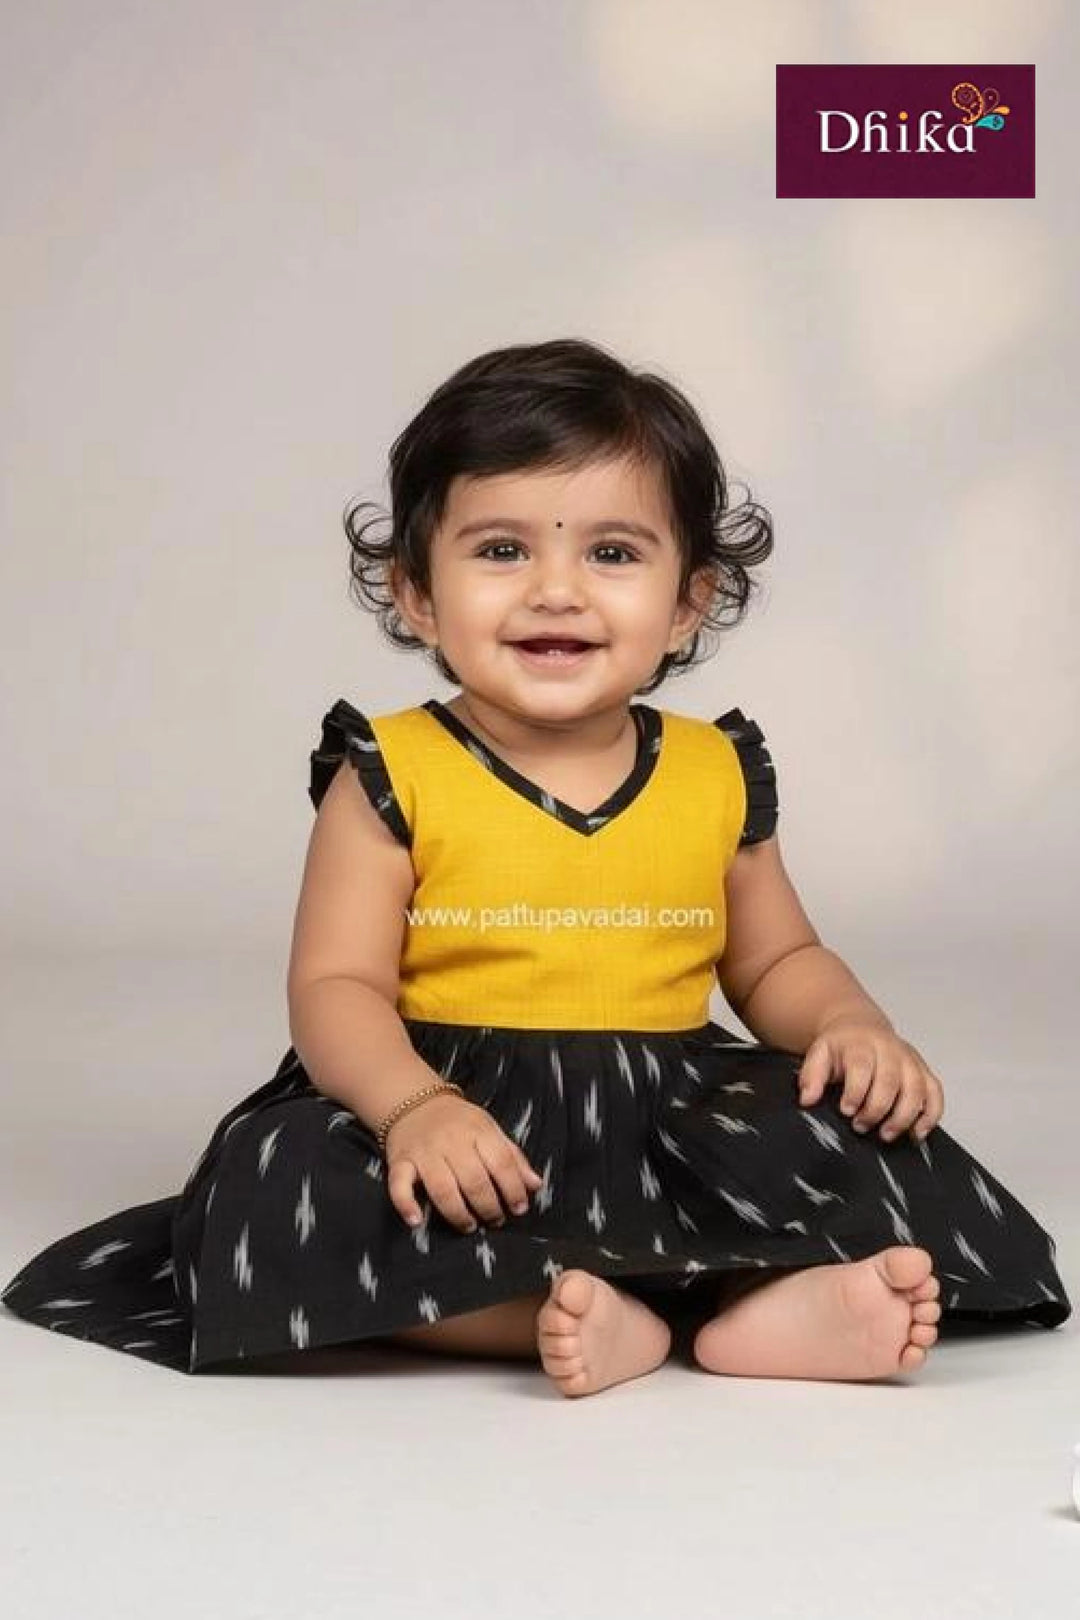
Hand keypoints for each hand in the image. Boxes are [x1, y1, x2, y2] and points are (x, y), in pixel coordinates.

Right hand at [384, 1091, 544, 1233]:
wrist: (415, 1103)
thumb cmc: (459, 1123)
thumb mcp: (489, 1131)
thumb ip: (512, 1157)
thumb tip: (535, 1185)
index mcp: (478, 1130)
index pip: (500, 1162)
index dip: (513, 1189)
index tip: (519, 1208)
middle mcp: (451, 1140)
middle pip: (473, 1180)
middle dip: (488, 1207)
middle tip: (495, 1220)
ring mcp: (424, 1151)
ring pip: (442, 1188)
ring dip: (458, 1213)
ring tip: (469, 1226)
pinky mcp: (400, 1161)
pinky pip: (398, 1184)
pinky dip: (406, 1204)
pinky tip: (416, 1220)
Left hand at [796, 1019, 944, 1143]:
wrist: (860, 1028)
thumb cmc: (840, 1048)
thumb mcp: (819, 1054)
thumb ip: (811, 1076)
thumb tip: (807, 1099)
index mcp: (861, 1045)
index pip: (862, 1067)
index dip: (856, 1092)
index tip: (847, 1111)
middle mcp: (889, 1050)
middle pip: (890, 1081)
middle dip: (876, 1109)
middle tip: (861, 1127)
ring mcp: (909, 1061)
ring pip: (916, 1089)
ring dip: (903, 1116)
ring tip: (885, 1134)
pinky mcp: (923, 1072)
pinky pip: (935, 1093)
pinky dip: (931, 1115)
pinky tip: (917, 1133)